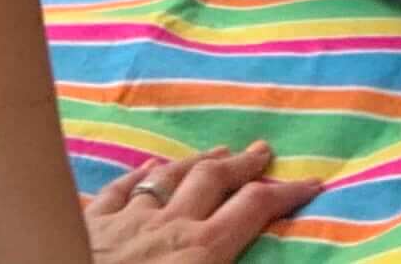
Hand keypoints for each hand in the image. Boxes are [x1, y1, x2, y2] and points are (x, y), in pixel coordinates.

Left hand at [84, 143, 320, 260]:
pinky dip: (139, 175)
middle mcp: (167, 225)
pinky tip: (147, 166)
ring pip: (168, 177)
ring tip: (217, 151)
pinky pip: (119, 189)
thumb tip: (247, 251)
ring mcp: (125, 219)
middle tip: (264, 150)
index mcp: (199, 251)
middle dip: (243, 165)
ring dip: (196, 162)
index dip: (286, 194)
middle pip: (213, 182)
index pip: (253, 211)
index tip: (312, 182)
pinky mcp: (88, 222)